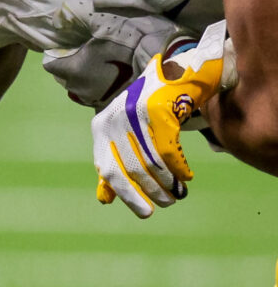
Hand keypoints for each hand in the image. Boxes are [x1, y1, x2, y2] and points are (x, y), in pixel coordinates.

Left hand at [95, 23, 228, 215]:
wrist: (172, 74)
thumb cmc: (144, 112)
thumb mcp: (120, 134)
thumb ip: (112, 163)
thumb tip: (105, 200)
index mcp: (100, 128)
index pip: (108, 169)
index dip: (126, 193)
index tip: (144, 211)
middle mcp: (113, 121)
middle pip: (130, 168)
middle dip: (150, 191)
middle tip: (166, 204)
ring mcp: (135, 114)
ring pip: (150, 161)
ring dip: (167, 182)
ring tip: (178, 193)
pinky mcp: (159, 110)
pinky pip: (167, 149)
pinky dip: (177, 167)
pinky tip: (186, 176)